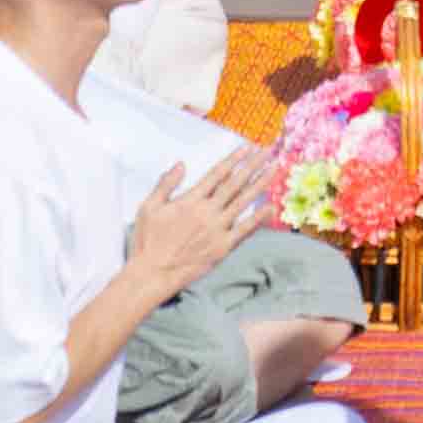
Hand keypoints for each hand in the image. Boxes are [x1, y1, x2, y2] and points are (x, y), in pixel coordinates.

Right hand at [129, 155, 273, 312]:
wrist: (152, 275)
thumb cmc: (147, 241)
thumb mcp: (148, 207)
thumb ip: (166, 183)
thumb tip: (181, 164)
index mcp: (191, 200)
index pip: (218, 174)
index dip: (234, 159)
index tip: (248, 147)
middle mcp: (208, 212)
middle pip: (235, 183)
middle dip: (253, 165)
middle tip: (268, 150)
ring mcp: (217, 230)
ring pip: (243, 202)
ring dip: (260, 184)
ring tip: (274, 169)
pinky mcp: (222, 248)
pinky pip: (244, 230)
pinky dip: (258, 218)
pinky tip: (270, 207)